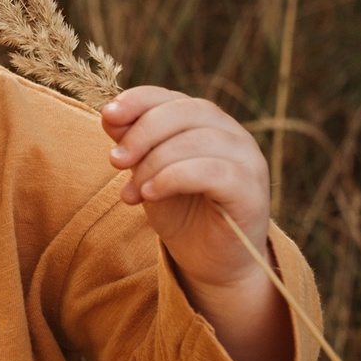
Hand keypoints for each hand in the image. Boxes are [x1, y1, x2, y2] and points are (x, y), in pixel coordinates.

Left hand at [101, 85, 291, 360]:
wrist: (211, 263)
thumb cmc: (182, 215)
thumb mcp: (148, 174)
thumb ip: (135, 145)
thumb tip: (111, 116)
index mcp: (208, 123)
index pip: (173, 98)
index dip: (139, 101)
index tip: (108, 116)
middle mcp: (232, 134)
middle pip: (186, 112)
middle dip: (143, 133)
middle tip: (115, 161)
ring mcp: (247, 160)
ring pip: (198, 140)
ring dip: (155, 162)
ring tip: (132, 191)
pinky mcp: (252, 191)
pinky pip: (215, 172)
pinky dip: (175, 178)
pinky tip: (150, 194)